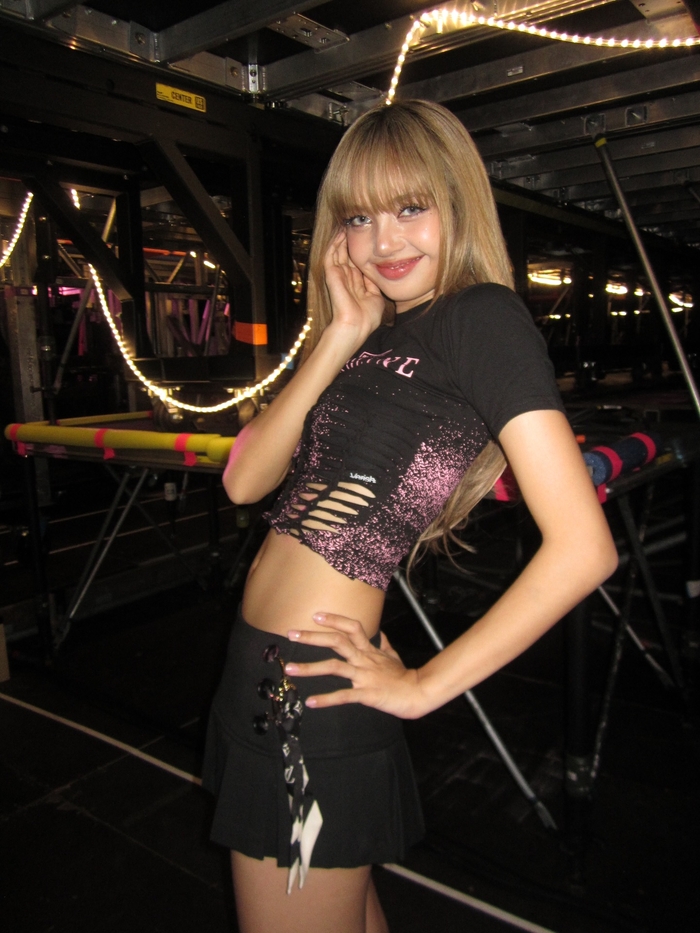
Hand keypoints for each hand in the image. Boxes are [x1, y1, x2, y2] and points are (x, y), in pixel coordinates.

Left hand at [285, 612, 425, 719]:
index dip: (334, 619)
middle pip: (337, 642)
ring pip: (334, 667)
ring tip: (289, 669)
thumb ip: (383, 644)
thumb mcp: (393, 655)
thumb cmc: (403, 675)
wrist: (417, 693)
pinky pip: (343, 696)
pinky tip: (310, 702)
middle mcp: (364, 659)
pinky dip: (326, 699)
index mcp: (368, 650)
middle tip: (291, 634)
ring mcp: (364, 676)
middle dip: (312, 637)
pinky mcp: (366, 694)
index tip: (315, 615)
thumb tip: (380, 633)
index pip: (351, 627)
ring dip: (310, 668)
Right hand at [323, 231, 384, 347]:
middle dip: (351, 240)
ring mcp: (337, 275)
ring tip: (346, 222)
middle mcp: (346, 278)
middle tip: (356, 223)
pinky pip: (330, 254)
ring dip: (341, 238)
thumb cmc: (366, 317)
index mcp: (356, 283)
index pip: (357, 262)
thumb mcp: (375, 296)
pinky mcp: (330, 274)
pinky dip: (334, 243)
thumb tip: (376, 270)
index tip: (368, 236)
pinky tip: (340, 231)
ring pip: (337, 252)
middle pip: (347, 254)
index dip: (362, 249)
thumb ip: (373, 282)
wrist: (356, 326)